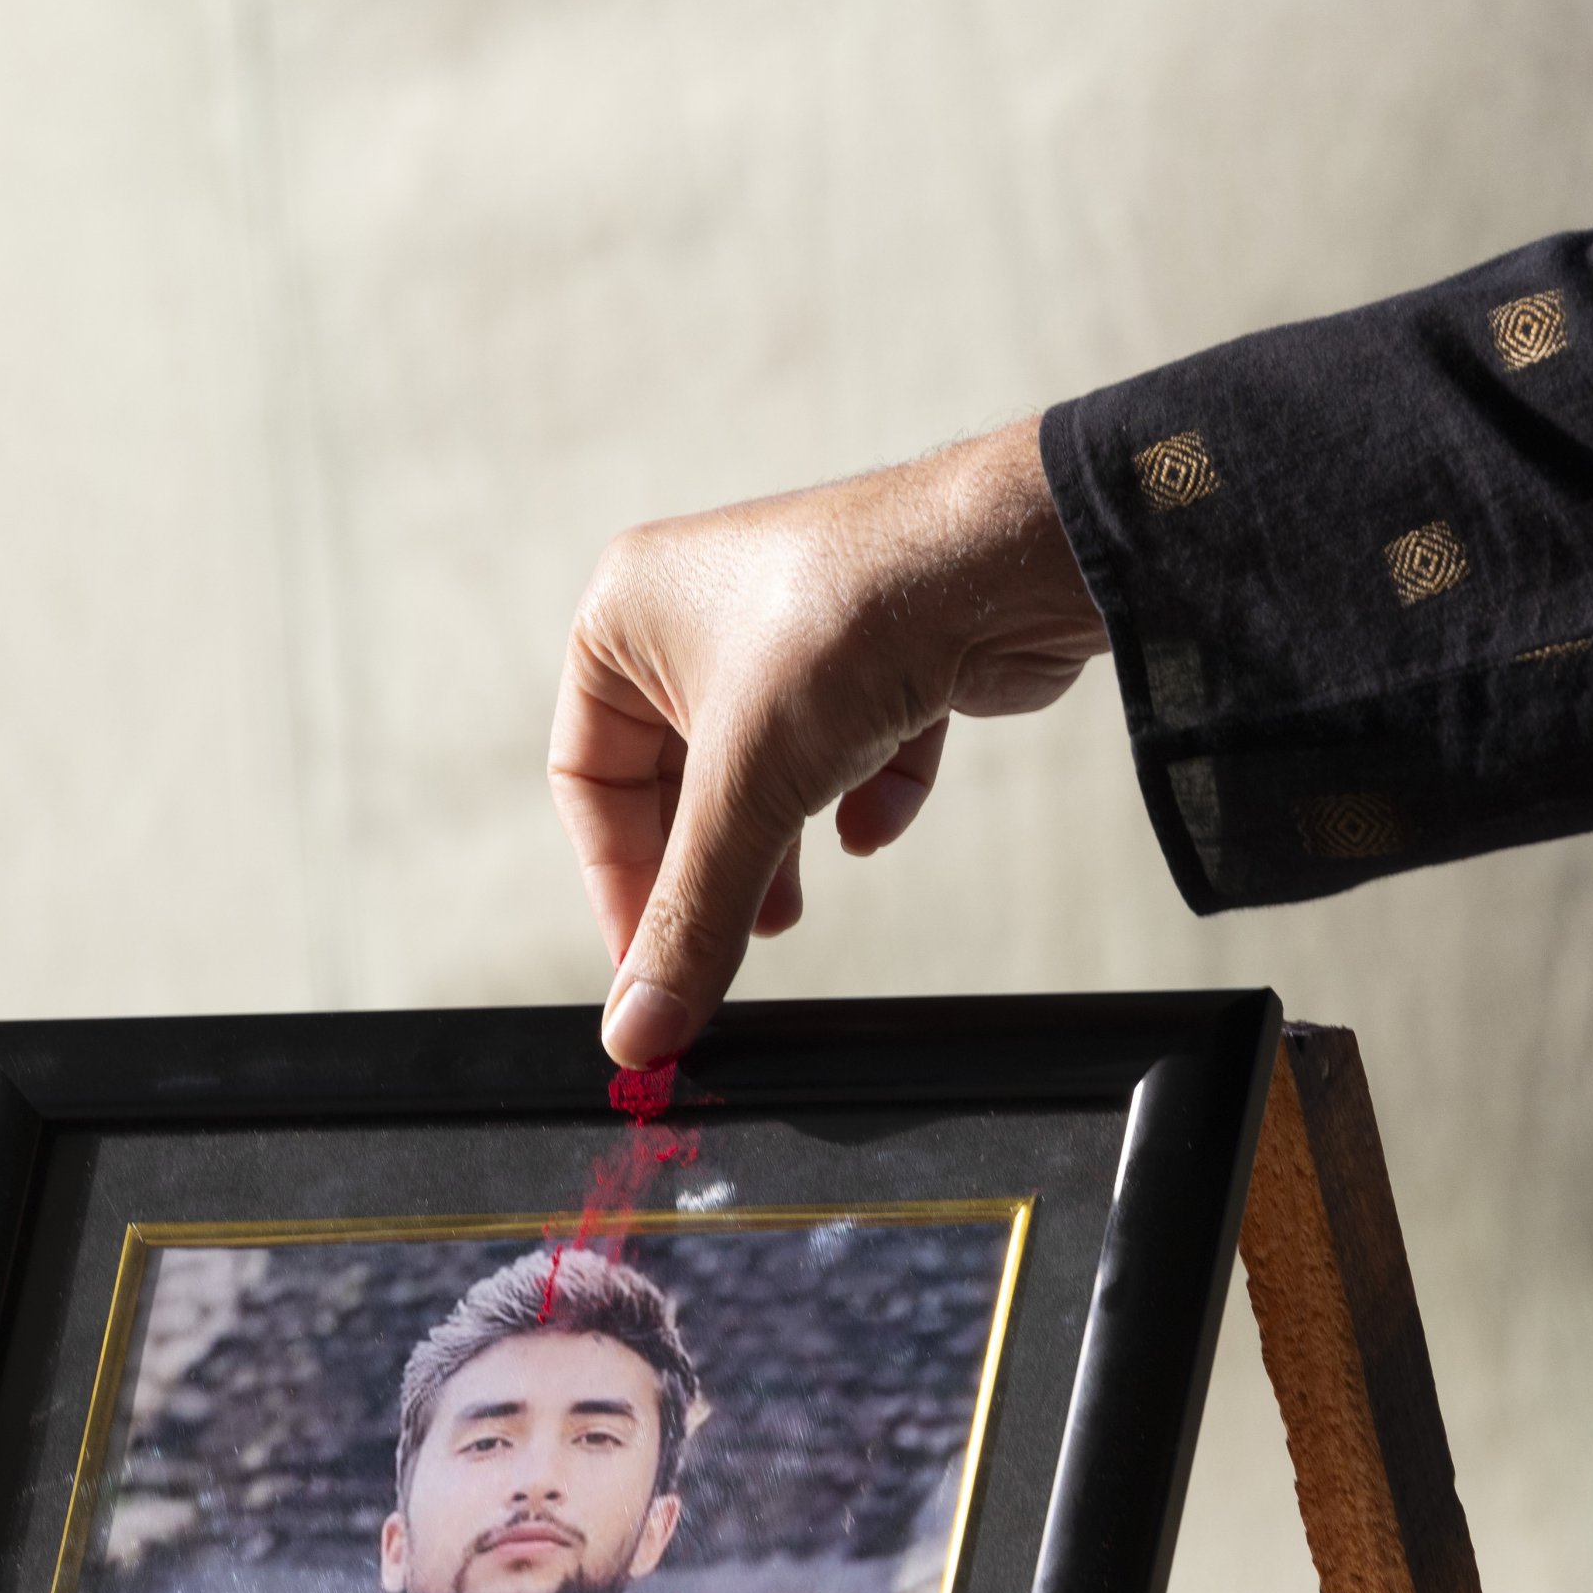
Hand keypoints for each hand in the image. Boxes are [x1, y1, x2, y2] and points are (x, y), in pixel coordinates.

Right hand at [553, 420, 1107, 1067]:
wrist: (1006, 560)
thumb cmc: (848, 622)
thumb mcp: (747, 794)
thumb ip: (692, 919)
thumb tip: (639, 1032)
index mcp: (626, 617)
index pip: (586, 780)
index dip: (616, 882)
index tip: (647, 965)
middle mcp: (699, 615)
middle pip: (672, 784)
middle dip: (707, 868)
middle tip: (726, 944)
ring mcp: (791, 630)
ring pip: (761, 772)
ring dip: (776, 848)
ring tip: (788, 909)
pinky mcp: (876, 651)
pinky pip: (846, 747)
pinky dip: (860, 796)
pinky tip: (873, 825)